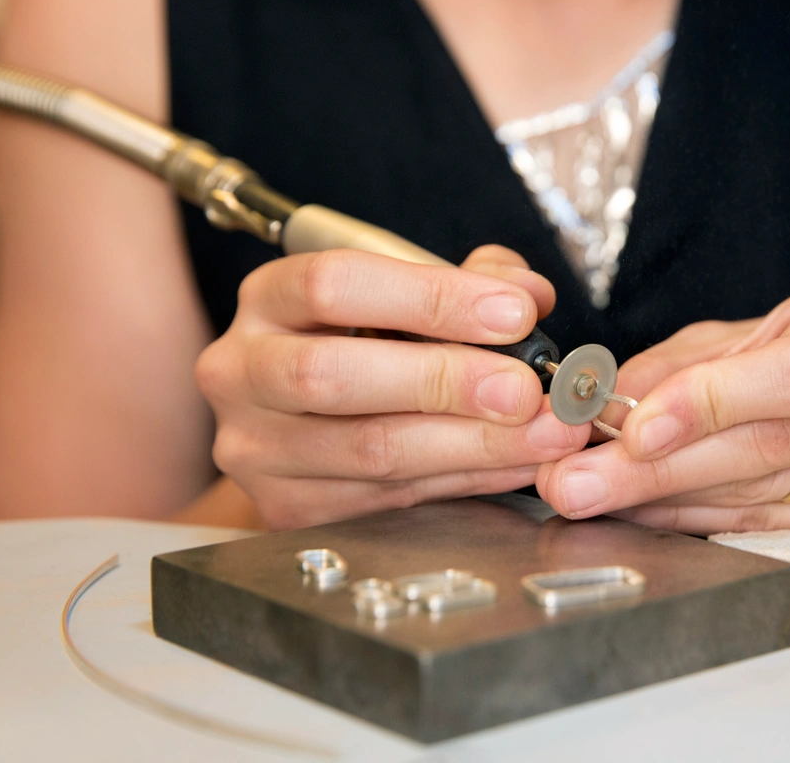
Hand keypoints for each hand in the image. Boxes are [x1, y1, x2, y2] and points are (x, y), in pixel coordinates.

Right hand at [195, 245, 590, 528]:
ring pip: (370, 449)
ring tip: (545, 433)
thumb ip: (468, 281)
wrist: (297, 427)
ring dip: (474, 443)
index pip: (332, 284)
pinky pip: (390, 497)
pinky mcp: (286, 508)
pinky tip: (515, 462)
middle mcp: (243, 371)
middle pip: (333, 374)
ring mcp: (257, 448)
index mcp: (268, 299)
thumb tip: (527, 290)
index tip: (513, 311)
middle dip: (445, 381)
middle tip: (525, 389)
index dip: (429, 297)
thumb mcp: (406, 297)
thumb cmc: (361, 345)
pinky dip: (467, 478)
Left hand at [536, 274, 789, 533]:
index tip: (635, 428)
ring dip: (665, 500)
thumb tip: (595, 409)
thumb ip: (675, 367)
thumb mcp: (744, 332)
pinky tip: (647, 512)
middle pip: (771, 445)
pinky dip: (698, 522)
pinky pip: (772, 530)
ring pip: (763, 497)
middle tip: (576, 480)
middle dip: (657, 467)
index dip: (713, 402)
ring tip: (594, 495)